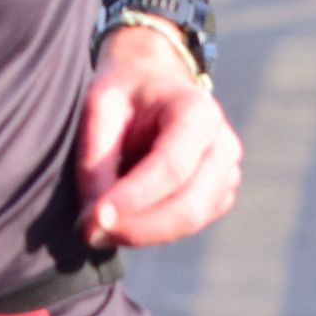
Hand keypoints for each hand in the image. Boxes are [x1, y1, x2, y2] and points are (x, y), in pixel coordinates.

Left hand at [74, 21, 239, 249]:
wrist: (154, 82)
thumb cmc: (124, 92)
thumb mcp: (99, 108)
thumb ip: (95, 160)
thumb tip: (93, 220)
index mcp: (198, 111)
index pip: (170, 167)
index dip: (132, 199)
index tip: (93, 219)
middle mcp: (223, 144)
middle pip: (188, 205)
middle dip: (136, 228)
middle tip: (88, 233)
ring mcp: (227, 172)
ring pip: (190, 222)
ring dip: (141, 233)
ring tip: (97, 228)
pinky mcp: (220, 194)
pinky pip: (189, 226)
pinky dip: (153, 231)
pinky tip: (122, 220)